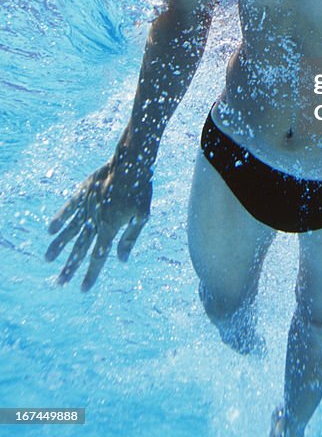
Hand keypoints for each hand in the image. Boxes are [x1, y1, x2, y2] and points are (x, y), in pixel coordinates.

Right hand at [45, 147, 151, 291]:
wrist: (130, 163)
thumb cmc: (140, 189)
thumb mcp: (142, 216)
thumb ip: (129, 238)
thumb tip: (122, 260)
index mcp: (110, 227)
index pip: (98, 256)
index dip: (91, 274)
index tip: (83, 289)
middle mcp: (95, 220)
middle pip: (80, 248)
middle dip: (70, 267)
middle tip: (60, 282)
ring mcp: (87, 206)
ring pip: (70, 231)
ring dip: (59, 246)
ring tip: (48, 259)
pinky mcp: (82, 193)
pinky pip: (68, 208)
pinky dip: (59, 218)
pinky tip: (50, 230)